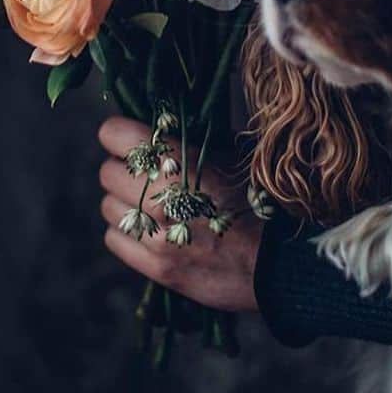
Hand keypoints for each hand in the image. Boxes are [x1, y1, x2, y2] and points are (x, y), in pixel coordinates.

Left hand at [97, 117, 261, 312]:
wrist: (284, 262)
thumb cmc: (264, 200)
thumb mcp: (235, 155)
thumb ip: (196, 139)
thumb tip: (166, 124)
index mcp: (178, 161)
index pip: (113, 134)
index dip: (122, 135)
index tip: (136, 140)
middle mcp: (158, 197)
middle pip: (107, 171)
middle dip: (125, 170)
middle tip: (148, 176)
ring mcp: (155, 235)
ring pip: (108, 207)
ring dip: (125, 203)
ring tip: (153, 206)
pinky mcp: (155, 267)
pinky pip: (115, 239)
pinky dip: (129, 234)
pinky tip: (153, 232)